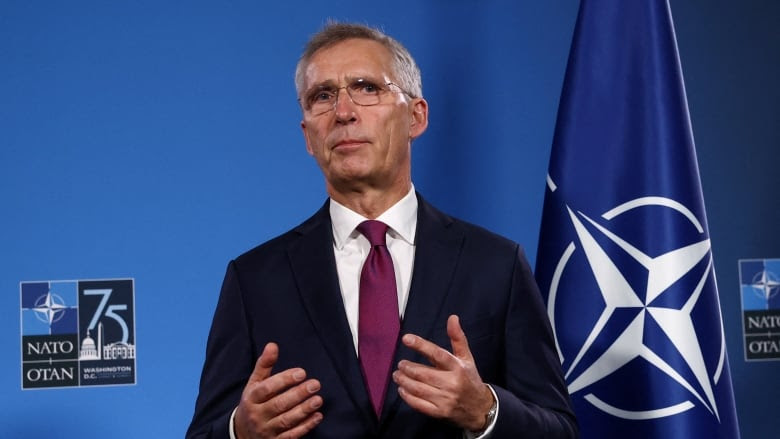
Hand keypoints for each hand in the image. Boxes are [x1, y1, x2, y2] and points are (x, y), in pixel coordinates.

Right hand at [234, 343, 322, 438]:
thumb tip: (272, 345)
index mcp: (252, 398)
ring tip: (318, 399)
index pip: (267, 388)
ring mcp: (267, 430)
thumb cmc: (253, 402)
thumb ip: (264, 364)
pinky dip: (306, 426)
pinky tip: (317, 416)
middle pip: (279, 405)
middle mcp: (258, 415)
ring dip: (304, 410)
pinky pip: (292, 435)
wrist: (242, 432)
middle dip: (298, 394)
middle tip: (315, 384)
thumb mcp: (254, 383)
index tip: (302, 372)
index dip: (284, 380)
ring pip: (286, 421)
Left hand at [392, 315, 493, 430]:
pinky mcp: (440, 413)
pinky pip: (419, 404)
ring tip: (397, 375)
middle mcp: (452, 383)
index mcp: (458, 367)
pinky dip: (407, 397)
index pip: (437, 354)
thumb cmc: (470, 379)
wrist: (480, 409)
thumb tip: (452, 317)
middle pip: (423, 373)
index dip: (421, 345)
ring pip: (419, 389)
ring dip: (404, 381)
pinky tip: (402, 389)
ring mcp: (445, 400)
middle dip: (408, 368)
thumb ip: (457, 338)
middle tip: (400, 364)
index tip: (406, 338)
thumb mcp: (467, 358)